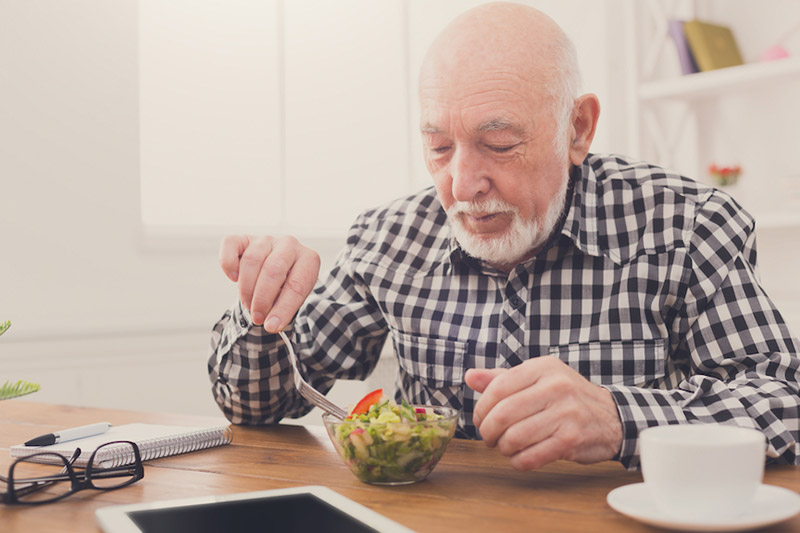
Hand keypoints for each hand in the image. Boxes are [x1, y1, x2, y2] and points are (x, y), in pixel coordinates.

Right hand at [219, 235, 320, 332]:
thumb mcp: (293, 298)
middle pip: (273, 270)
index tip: (272, 327)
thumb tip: (270, 325)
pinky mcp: (245, 238)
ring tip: (249, 304)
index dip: (282, 309)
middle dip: (262, 299)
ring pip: (251, 260)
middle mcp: (289, 244)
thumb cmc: (287, 286)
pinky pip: (230, 245)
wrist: (278, 270)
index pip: (296, 285)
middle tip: (257, 318)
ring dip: (247, 288)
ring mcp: (266, 239)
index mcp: (308, 259)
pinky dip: (228, 264)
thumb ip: (284, 309)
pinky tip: (233, 278)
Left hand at [465, 357, 622, 469]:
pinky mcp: (572, 439)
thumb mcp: (538, 378)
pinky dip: (518, 461)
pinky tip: (519, 457)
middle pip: (503, 414)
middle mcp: (556, 387)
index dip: (482, 407)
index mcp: (543, 368)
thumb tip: (470, 376)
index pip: (498, 387)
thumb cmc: (567, 397)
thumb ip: (502, 378)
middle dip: (488, 431)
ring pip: (515, 437)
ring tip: (505, 446)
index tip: (481, 419)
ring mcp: (566, 413)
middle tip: (488, 437)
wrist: (611, 417)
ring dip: (503, 447)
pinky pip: (532, 456)